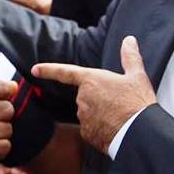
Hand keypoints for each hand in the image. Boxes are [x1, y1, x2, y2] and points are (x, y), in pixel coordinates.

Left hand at [32, 36, 156, 152]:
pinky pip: (92, 127)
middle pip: (86, 94)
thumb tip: (128, 40)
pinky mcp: (87, 134)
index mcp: (91, 80)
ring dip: (100, 112)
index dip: (49, 70)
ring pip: (89, 111)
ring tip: (119, 115)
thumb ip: (130, 56)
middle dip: (99, 97)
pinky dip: (101, 127)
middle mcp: (83, 98)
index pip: (65, 72)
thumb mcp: (137, 75)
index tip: (35, 69)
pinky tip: (115, 127)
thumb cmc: (137, 102)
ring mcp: (83, 117)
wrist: (139, 131)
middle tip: (119, 100)